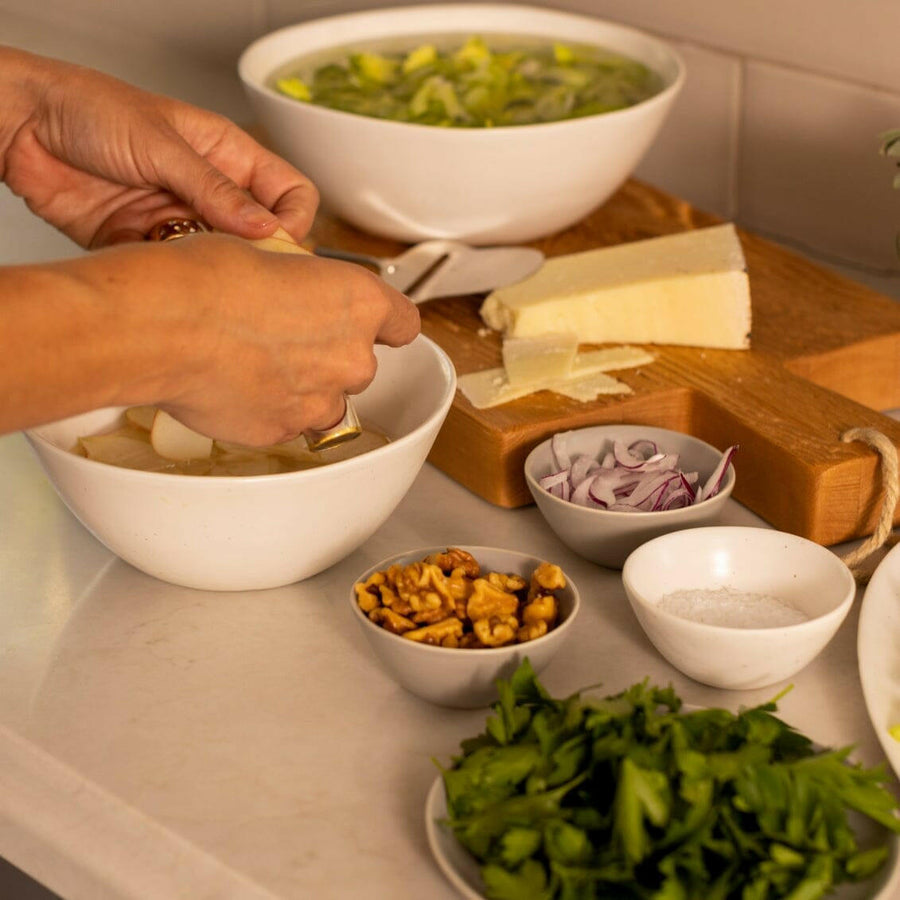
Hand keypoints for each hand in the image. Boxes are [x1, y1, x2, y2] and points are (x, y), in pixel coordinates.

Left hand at [0, 47, 317, 247]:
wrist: (20, 126)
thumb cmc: (90, 109)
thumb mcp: (162, 144)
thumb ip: (214, 190)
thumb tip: (266, 227)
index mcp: (227, 156)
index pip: (288, 193)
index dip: (294, 220)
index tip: (279, 242)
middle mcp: (209, 192)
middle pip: (258, 236)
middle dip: (255, 255)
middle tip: (240, 267)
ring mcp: (180, 220)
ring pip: (219, 259)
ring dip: (211, 268)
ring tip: (193, 264)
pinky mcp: (147, 244)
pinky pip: (175, 272)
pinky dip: (173, 277)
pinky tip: (160, 267)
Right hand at [64, 235, 420, 444]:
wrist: (161, 325)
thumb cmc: (205, 278)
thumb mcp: (270, 255)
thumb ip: (306, 286)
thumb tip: (298, 294)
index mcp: (359, 302)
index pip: (403, 323)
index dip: (385, 323)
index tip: (375, 325)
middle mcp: (352, 356)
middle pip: (359, 364)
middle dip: (329, 354)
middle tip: (282, 336)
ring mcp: (320, 400)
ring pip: (326, 400)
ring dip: (304, 387)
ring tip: (255, 363)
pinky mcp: (284, 430)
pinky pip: (289, 423)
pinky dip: (271, 410)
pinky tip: (237, 386)